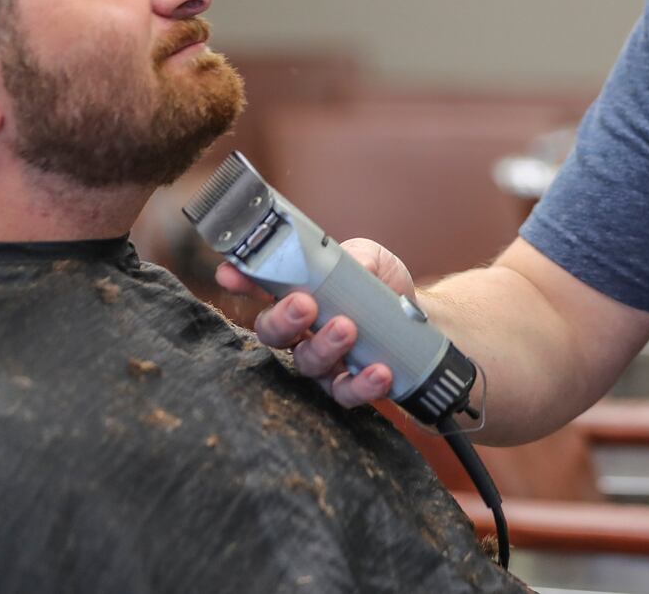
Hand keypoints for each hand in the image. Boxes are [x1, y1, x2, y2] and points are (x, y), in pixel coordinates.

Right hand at [215, 237, 417, 407]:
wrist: (418, 318)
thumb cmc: (381, 285)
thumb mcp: (370, 258)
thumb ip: (358, 256)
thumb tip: (356, 265)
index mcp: (295, 293)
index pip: (258, 287)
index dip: (240, 281)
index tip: (230, 274)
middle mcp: (300, 331)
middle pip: (272, 332)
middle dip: (282, 318)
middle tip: (303, 304)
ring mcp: (322, 361)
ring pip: (307, 363)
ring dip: (324, 347)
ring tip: (347, 328)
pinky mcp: (348, 385)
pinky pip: (345, 392)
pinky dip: (361, 384)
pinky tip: (379, 370)